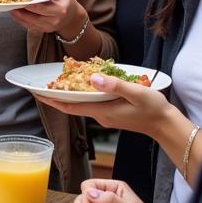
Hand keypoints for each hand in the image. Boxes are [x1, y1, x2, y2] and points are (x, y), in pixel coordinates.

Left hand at [10, 0, 86, 36]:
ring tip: (9, 8)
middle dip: (20, 10)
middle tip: (10, 3)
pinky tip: (14, 13)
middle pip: (32, 17)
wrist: (71, 16)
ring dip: (18, 16)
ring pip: (29, 23)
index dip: (28, 4)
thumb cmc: (65, 0)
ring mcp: (48, 27)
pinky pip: (29, 26)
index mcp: (60, 10)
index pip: (41, 8)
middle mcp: (54, 21)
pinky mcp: (42, 30)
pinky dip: (20, 20)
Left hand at [37, 73, 174, 135]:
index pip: (69, 106)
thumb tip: (92, 78)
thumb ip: (115, 85)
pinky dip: (81, 95)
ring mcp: (105, 115)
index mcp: (101, 111)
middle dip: (54, 97)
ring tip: (53, 84)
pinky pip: (90, 104)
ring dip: (66, 95)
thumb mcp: (136, 93)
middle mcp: (100, 115)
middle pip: (71, 106)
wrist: (165, 125)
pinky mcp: (111, 113)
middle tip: (38, 87)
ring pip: (80, 104)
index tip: (36, 93)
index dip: (51, 100)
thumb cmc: (153, 109)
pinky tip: (80, 86)